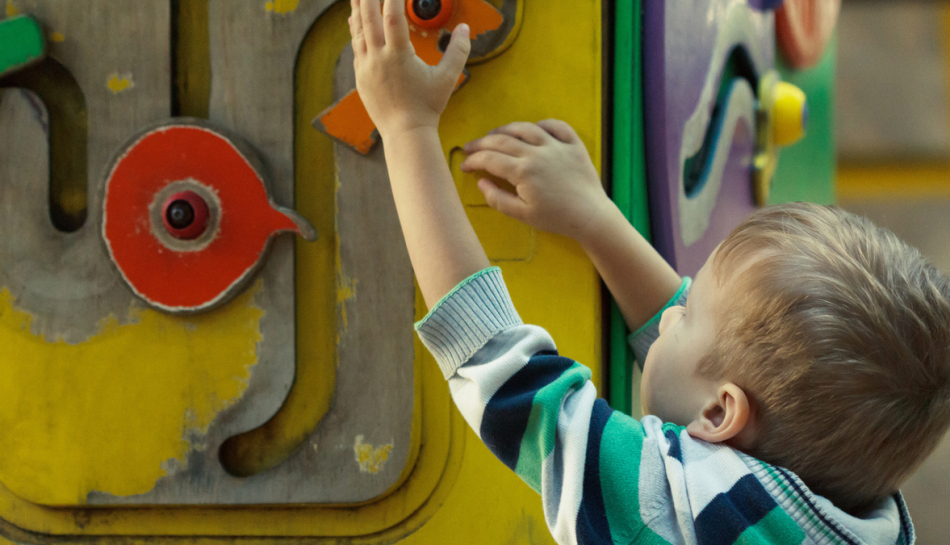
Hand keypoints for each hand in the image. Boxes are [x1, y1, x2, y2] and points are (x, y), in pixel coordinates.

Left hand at [349, 0, 470, 138]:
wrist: (405, 132)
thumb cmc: (427, 107)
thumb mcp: (447, 78)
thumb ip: (458, 50)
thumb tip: (464, 29)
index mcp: (398, 55)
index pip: (392, 16)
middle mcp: (378, 58)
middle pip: (368, 18)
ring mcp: (366, 67)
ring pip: (358, 31)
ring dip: (358, 9)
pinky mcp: (360, 76)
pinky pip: (355, 46)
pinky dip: (355, 29)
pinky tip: (355, 19)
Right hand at [460, 120, 610, 242]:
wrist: (590, 216)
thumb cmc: (555, 218)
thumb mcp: (522, 215)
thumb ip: (497, 199)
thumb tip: (481, 182)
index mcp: (523, 171)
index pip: (490, 159)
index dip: (473, 160)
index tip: (463, 164)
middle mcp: (537, 152)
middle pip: (502, 140)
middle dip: (482, 143)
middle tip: (470, 147)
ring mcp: (556, 145)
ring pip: (525, 128)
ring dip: (506, 129)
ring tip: (495, 135)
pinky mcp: (573, 143)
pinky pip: (555, 125)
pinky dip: (541, 124)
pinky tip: (532, 130)